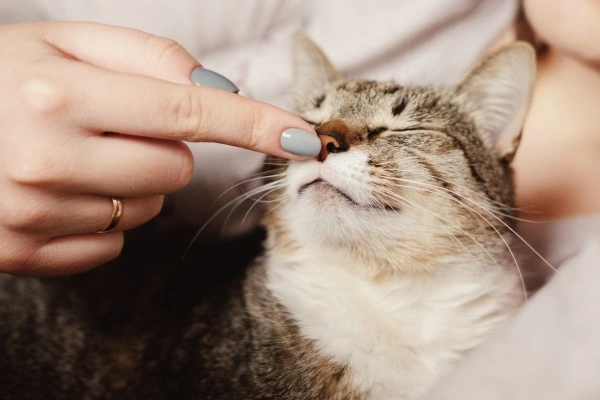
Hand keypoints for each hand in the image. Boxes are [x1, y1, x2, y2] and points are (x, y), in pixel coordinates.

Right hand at [0, 21, 317, 275]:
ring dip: (129, 181)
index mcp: (60, 95)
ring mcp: (33, 214)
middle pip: (175, 168)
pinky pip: (113, 244)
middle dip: (161, 146)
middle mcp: (48, 160)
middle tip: (108, 126)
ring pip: (147, 208)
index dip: (255, 123)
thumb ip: (148, 55)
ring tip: (74, 156)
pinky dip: (103, 217)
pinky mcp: (23, 252)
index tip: (303, 138)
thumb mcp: (64, 40)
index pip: (190, 111)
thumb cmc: (2, 75)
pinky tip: (60, 190)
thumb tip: (220, 88)